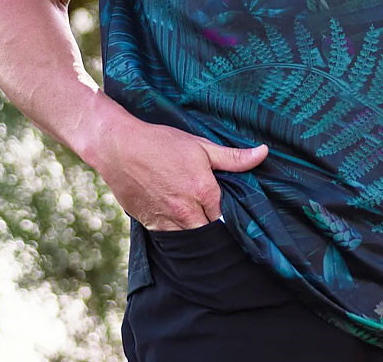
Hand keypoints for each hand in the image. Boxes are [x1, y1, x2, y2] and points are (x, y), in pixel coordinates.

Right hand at [89, 108, 268, 230]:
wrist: (119, 147)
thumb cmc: (161, 142)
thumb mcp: (201, 146)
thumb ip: (233, 156)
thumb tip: (263, 153)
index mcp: (203, 191)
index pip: (226, 216)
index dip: (228, 213)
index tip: (228, 209)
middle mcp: (186, 211)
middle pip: (209, 231)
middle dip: (213, 227)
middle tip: (213, 217)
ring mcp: (166, 220)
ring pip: (189, 239)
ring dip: (195, 232)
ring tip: (196, 220)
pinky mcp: (148, 224)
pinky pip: (168, 238)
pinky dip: (175, 232)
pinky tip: (176, 220)